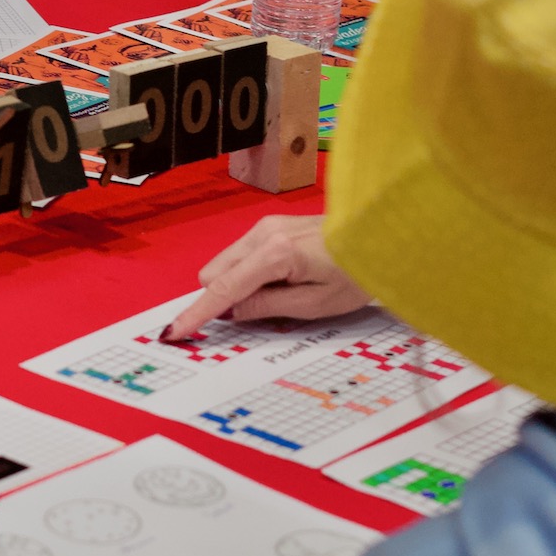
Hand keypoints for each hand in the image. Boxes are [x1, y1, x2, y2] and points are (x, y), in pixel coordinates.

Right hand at [160, 215, 371, 339]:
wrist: (380, 237)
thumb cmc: (356, 273)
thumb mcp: (314, 304)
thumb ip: (266, 308)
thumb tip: (231, 312)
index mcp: (275, 253)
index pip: (223, 289)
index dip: (198, 313)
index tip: (174, 331)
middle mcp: (263, 233)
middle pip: (215, 273)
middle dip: (222, 298)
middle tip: (261, 312)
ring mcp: (265, 225)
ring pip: (226, 263)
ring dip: (236, 284)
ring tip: (281, 293)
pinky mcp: (271, 224)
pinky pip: (241, 254)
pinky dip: (247, 273)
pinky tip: (280, 279)